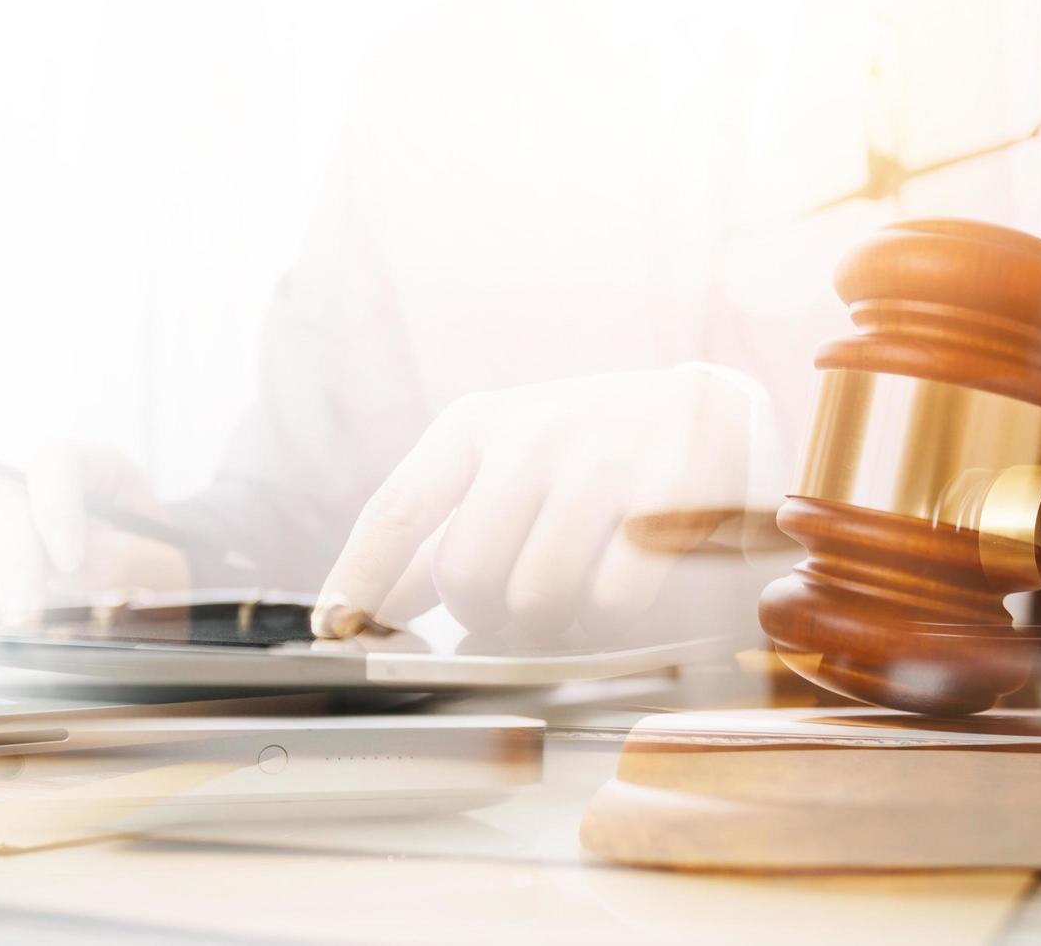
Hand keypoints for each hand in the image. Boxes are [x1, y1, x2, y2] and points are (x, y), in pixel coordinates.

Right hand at [0, 443, 190, 627]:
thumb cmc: (152, 571)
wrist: (141, 594)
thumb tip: (75, 570)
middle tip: (27, 616)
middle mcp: (30, 481)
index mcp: (87, 468)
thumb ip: (130, 560)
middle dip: (12, 564)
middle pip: (0, 499)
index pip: (53, 462)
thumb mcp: (164, 563)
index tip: (68, 562)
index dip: (53, 508)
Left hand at [310, 364, 784, 653]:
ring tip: (576, 595)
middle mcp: (533, 429)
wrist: (707, 410)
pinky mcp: (674, 488)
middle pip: (467, 573)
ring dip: (554, 620)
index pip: (397, 509)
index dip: (359, 579)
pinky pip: (614, 598)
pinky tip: (627, 585)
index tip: (333, 630)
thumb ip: (434, 533)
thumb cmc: (584, 454)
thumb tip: (356, 606)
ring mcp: (606, 454)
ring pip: (539, 595)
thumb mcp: (503, 467)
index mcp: (476, 424)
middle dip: (486, 614)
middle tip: (517, 608)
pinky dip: (613, 616)